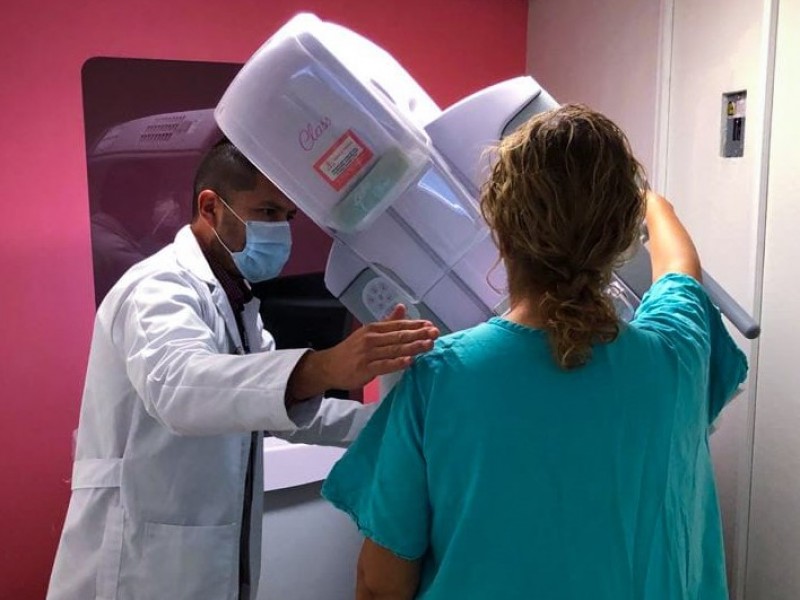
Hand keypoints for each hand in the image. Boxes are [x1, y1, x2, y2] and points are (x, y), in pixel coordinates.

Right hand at [287, 305, 438, 401]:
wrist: (329, 366)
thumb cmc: (351, 350)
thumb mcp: (368, 332)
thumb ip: (387, 322)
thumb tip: (402, 307)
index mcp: (374, 329)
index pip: (398, 325)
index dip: (415, 325)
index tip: (430, 325)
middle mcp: (372, 338)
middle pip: (399, 335)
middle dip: (419, 334)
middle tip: (435, 333)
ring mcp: (368, 354)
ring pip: (395, 349)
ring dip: (413, 347)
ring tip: (429, 345)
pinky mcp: (366, 368)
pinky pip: (385, 365)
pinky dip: (398, 363)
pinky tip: (410, 361)